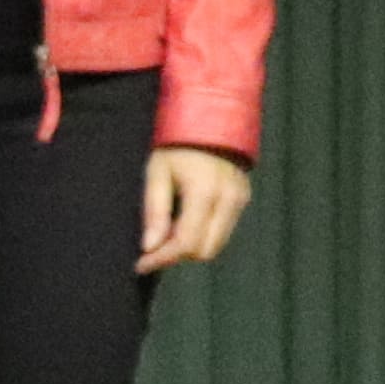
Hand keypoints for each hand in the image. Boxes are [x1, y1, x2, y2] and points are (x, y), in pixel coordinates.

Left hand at [141, 144, 254, 272]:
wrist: (210, 118)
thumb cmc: (176, 145)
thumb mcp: (156, 173)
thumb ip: (154, 211)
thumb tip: (149, 247)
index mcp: (204, 192)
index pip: (186, 243)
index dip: (162, 259)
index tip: (141, 264)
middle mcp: (228, 199)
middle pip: (205, 251)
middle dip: (178, 255)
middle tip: (153, 247)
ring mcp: (239, 199)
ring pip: (217, 244)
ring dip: (191, 247)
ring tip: (167, 231)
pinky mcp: (243, 198)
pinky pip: (223, 230)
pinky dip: (203, 235)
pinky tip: (184, 222)